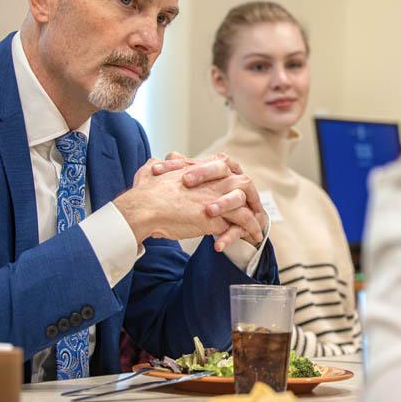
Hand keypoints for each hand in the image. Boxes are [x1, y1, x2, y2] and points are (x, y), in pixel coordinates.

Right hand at [118, 154, 264, 249]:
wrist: (144, 208)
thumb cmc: (145, 193)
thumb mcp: (151, 172)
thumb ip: (156, 167)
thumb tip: (152, 163)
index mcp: (200, 168)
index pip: (225, 165)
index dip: (234, 175)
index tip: (237, 185)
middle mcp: (213, 181)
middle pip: (244, 184)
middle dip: (252, 197)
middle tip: (254, 208)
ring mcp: (217, 199)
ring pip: (246, 207)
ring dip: (253, 219)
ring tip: (256, 230)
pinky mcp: (217, 219)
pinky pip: (240, 225)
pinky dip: (247, 232)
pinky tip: (251, 238)